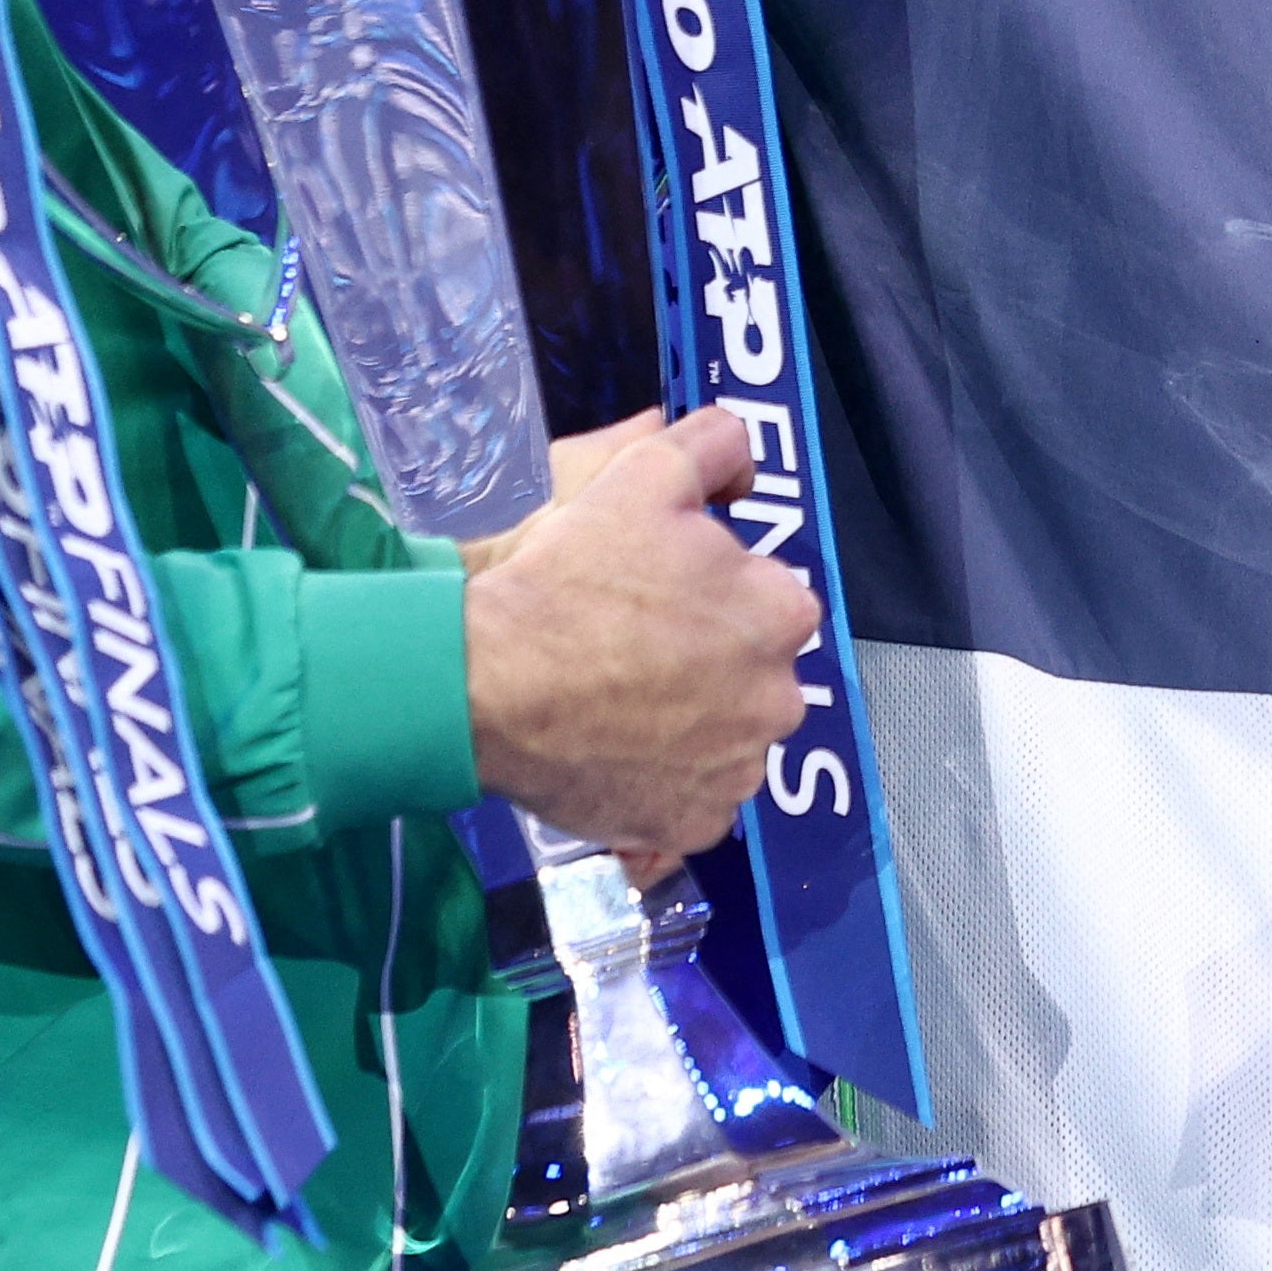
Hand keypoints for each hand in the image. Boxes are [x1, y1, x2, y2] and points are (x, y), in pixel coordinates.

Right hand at [462, 408, 815, 859]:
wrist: (489, 682)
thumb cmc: (570, 578)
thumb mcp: (642, 476)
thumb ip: (712, 445)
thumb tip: (741, 462)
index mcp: (782, 612)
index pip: (767, 598)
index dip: (712, 592)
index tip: (659, 595)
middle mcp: (780, 699)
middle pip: (751, 671)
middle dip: (708, 661)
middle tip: (631, 649)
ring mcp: (738, 771)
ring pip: (726, 737)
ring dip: (690, 724)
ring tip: (616, 704)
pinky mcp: (694, 824)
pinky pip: (693, 800)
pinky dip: (665, 783)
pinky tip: (615, 754)